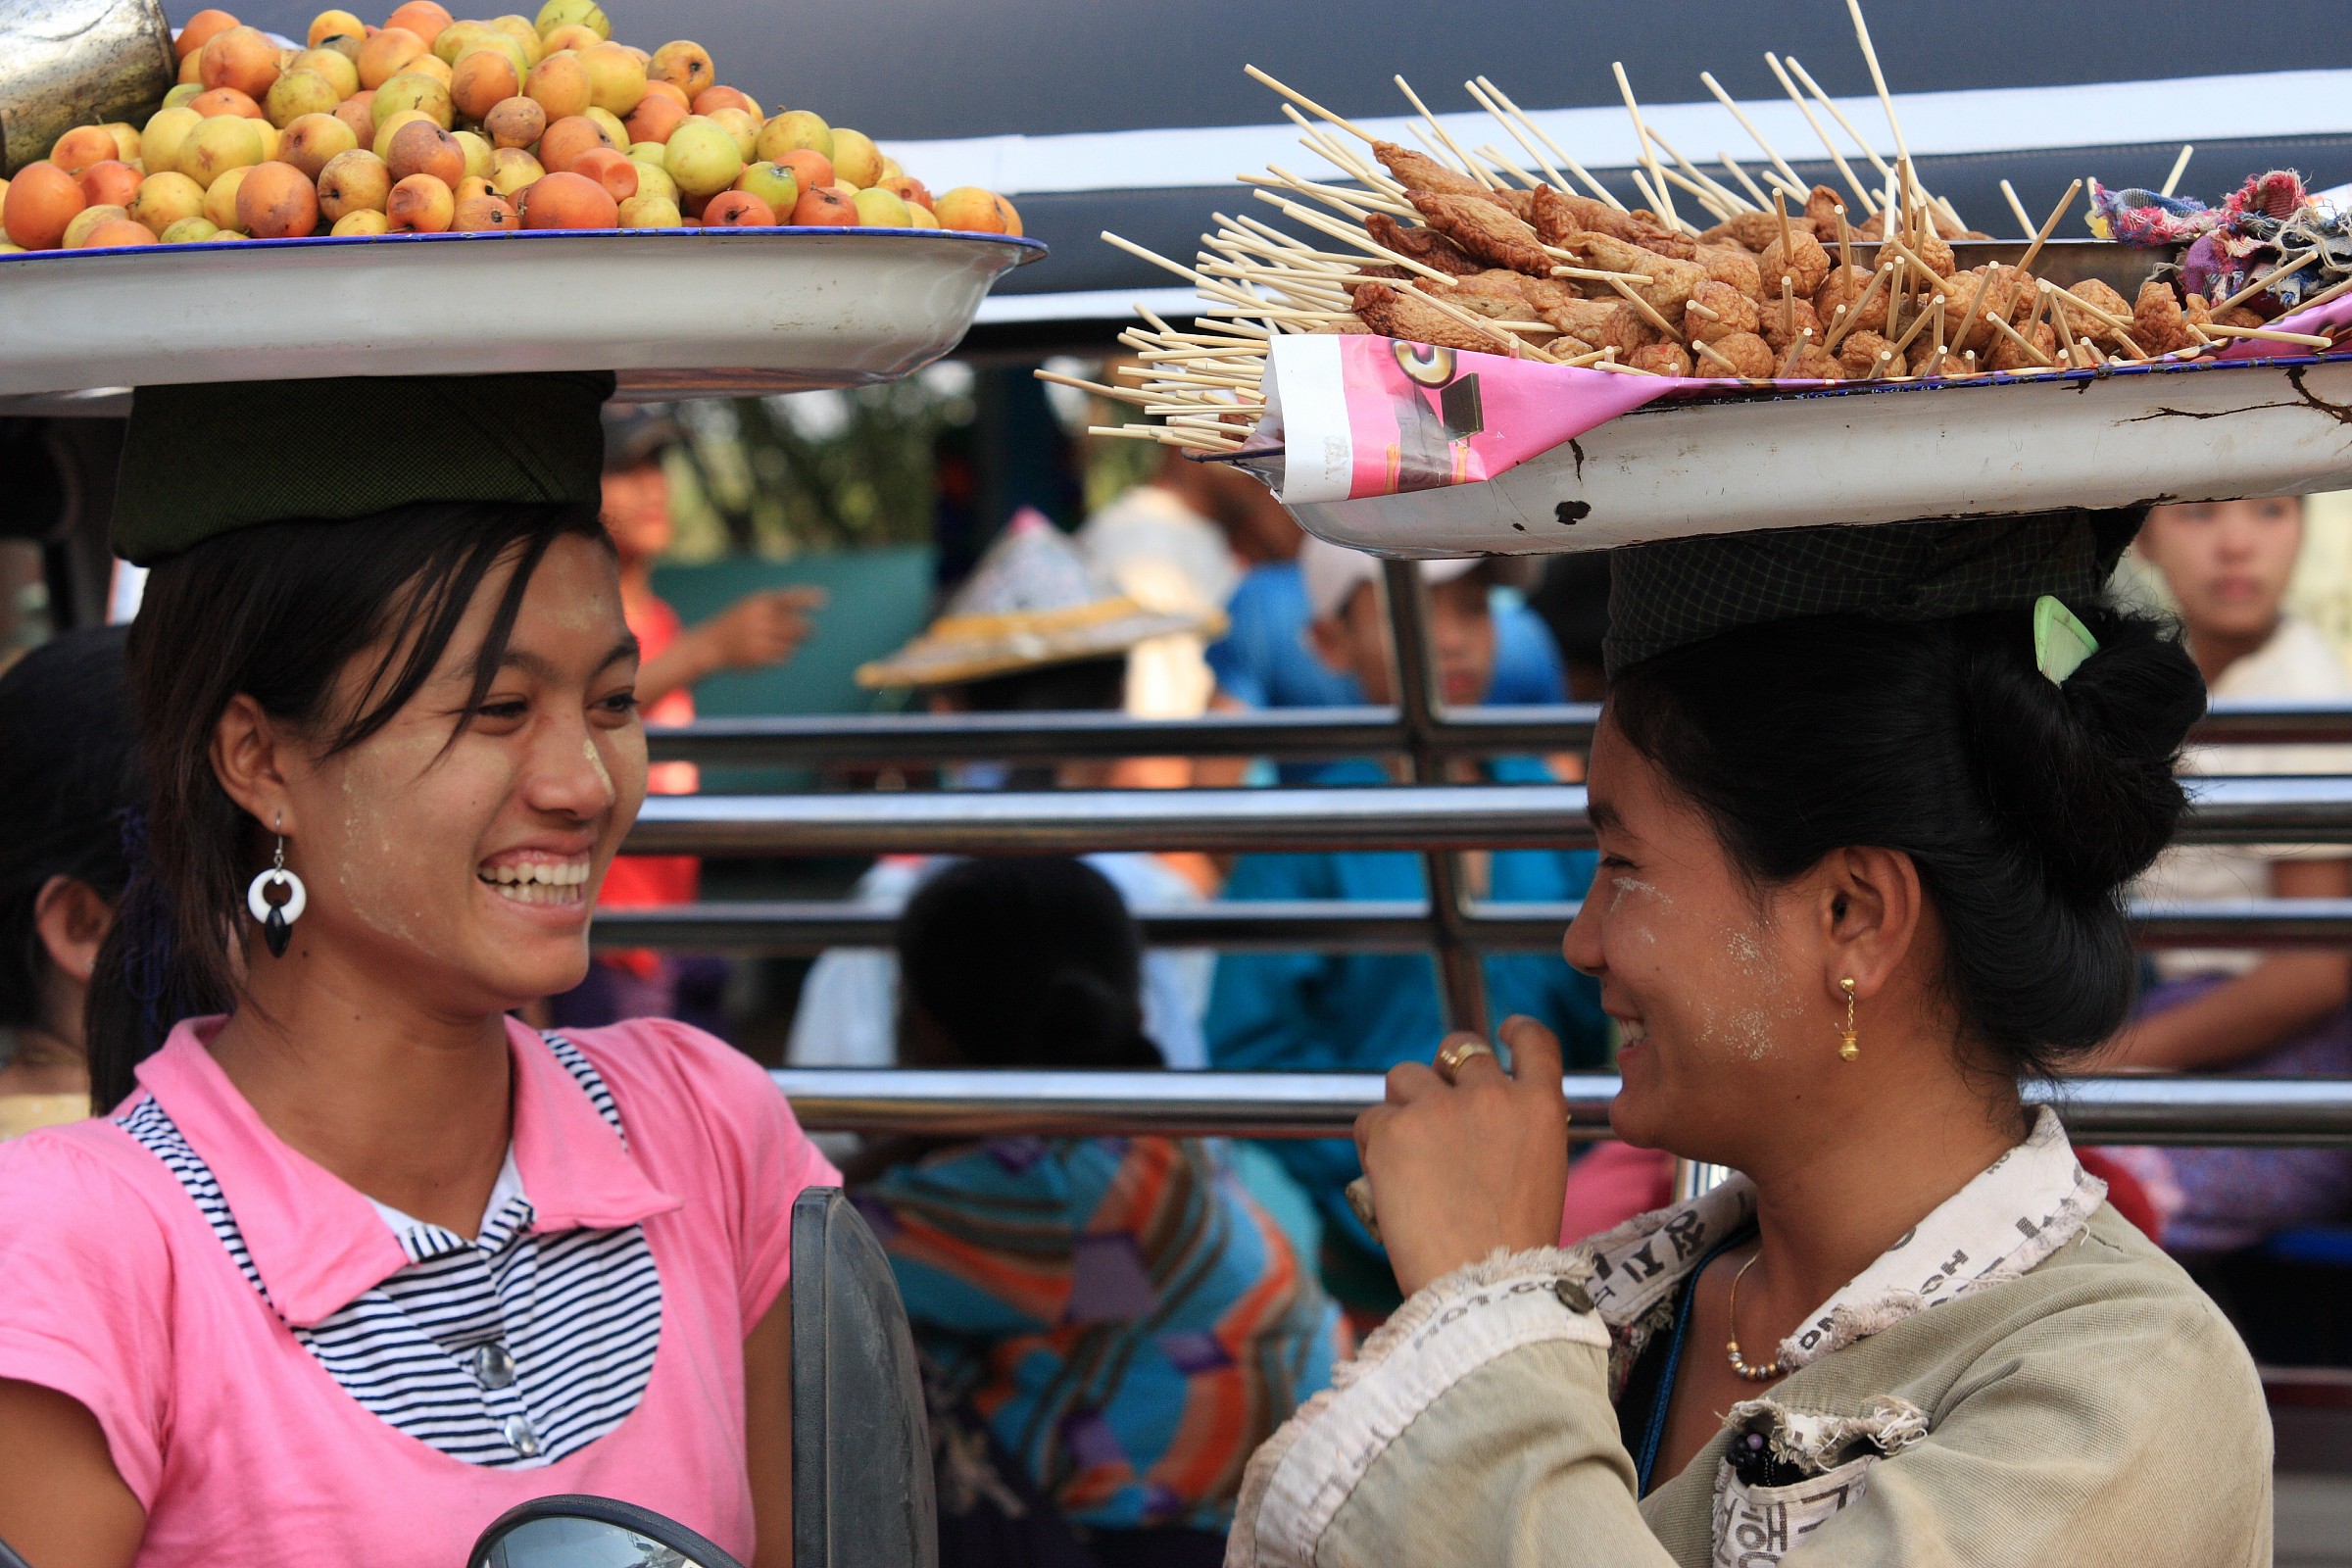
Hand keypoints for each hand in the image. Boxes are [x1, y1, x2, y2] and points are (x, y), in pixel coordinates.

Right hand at [697, 586, 826, 672]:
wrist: (710, 644)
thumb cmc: (736, 623)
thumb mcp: (751, 607)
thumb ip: (777, 611)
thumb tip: (807, 624)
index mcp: (758, 602)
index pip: (788, 598)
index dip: (807, 598)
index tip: (824, 600)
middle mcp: (760, 618)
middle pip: (796, 626)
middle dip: (807, 630)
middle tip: (811, 631)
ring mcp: (759, 638)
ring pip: (792, 644)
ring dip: (793, 644)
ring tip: (780, 641)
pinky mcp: (758, 656)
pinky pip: (783, 657)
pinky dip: (782, 655)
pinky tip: (770, 652)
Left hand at [1353, 1016, 1571, 1297]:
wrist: (1480, 1286)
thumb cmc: (1509, 1252)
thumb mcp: (1538, 1176)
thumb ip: (1511, 1134)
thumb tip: (1469, 1122)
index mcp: (1540, 1107)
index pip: (1532, 1041)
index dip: (1514, 1031)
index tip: (1502, 1034)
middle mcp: (1493, 1093)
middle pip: (1457, 1049)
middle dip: (1443, 1071)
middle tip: (1431, 1109)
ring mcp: (1440, 1105)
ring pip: (1405, 1076)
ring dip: (1402, 1105)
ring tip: (1405, 1156)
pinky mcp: (1393, 1127)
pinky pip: (1370, 1120)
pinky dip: (1373, 1145)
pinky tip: (1385, 1181)